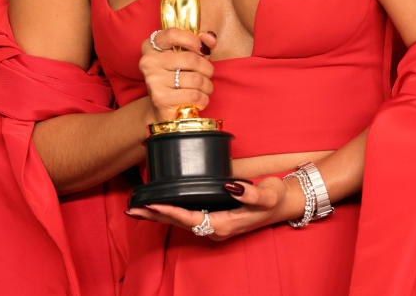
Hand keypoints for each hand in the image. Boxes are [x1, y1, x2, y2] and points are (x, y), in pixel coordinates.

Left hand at [125, 176, 301, 240]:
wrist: (284, 203)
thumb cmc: (276, 198)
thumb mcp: (268, 194)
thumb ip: (251, 194)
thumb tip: (232, 187)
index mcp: (225, 224)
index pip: (191, 218)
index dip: (171, 211)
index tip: (153, 203)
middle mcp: (216, 228)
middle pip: (179, 223)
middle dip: (155, 215)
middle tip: (132, 208)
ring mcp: (215, 225)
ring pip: (181, 221)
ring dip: (159, 215)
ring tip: (137, 208)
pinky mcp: (214, 218)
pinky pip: (187, 217)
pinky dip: (170, 212)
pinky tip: (159, 207)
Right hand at [139, 29, 216, 121]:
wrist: (163, 109)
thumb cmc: (176, 78)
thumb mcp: (184, 56)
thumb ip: (198, 43)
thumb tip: (211, 39)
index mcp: (151, 46)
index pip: (173, 35)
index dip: (193, 40)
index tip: (203, 49)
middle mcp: (148, 62)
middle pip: (191, 59)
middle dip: (207, 68)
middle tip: (208, 74)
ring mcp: (153, 80)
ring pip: (196, 79)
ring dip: (207, 86)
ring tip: (205, 88)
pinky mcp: (160, 99)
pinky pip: (194, 95)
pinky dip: (203, 99)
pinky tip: (201, 100)